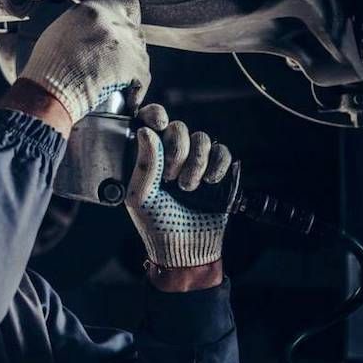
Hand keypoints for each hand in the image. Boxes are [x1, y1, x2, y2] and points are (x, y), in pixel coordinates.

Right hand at [18, 0, 150, 122]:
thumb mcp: (59, 32)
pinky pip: (144, 75)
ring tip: (117, 81)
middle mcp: (110, 22)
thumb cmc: (47, 68)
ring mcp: (124, 44)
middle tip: (115, 62)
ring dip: (132, 67)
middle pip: (134, 30)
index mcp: (91, 10)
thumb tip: (90, 31)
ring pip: (141, 53)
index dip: (128, 17)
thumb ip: (81, 26)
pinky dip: (137, 88)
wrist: (49, 91)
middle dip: (128, 47)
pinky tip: (128, 96)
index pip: (127, 2)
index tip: (124, 28)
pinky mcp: (132, 66)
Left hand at [124, 104, 232, 272]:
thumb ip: (144, 163)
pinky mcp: (218, 171)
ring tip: (188, 187)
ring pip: (202, 137)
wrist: (185, 248)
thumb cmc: (156, 224)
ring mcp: (196, 161)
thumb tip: (148, 131)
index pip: (151, 120)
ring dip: (196, 162)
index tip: (159, 124)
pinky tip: (209, 183)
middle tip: (171, 177)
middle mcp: (172, 154)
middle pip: (179, 127)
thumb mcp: (140, 196)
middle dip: (176, 150)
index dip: (155, 114)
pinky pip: (222, 151)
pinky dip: (216, 165)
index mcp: (148, 156)